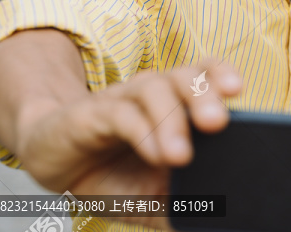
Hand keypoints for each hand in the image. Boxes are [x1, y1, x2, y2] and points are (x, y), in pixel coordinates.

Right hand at [16, 60, 240, 229]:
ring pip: (155, 90)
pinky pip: (121, 115)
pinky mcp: (92, 114)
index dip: (222, 75)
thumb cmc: (112, 176)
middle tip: (218, 124)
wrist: (52, 164)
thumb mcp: (155, 196)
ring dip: (171, 121)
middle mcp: (153, 91)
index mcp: (177, 101)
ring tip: (181, 156)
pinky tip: (154, 155)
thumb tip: (219, 221)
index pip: (205, 73)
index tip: (238, 91)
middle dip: (205, 96)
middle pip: (185, 76)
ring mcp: (122, 99)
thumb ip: (185, 204)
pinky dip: (141, 133)